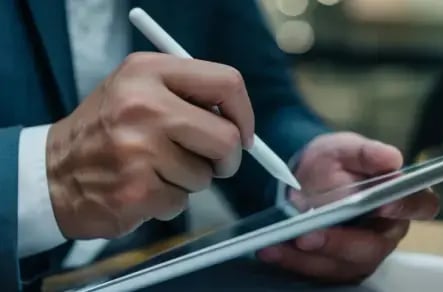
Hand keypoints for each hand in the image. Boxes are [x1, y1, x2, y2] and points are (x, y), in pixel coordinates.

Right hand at [47, 52, 253, 238]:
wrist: (52, 172)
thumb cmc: (105, 130)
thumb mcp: (137, 89)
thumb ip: (188, 96)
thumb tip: (239, 122)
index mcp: (148, 72)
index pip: (225, 83)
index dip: (243, 113)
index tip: (243, 132)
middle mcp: (144, 106)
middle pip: (227, 138)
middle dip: (227, 159)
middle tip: (214, 163)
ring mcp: (140, 150)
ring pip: (205, 176)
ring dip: (189, 180)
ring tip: (154, 170)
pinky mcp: (137, 190)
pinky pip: (182, 201)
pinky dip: (169, 200)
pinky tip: (141, 188)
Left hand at [258, 132, 438, 283]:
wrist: (305, 179)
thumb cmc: (332, 164)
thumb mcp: (344, 149)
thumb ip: (366, 153)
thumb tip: (392, 158)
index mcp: (398, 198)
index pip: (419, 204)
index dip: (407, 206)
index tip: (384, 202)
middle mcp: (383, 230)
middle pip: (373, 247)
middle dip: (340, 243)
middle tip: (308, 234)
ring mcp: (360, 252)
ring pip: (342, 265)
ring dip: (307, 257)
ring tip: (277, 244)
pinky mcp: (336, 264)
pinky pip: (317, 270)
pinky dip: (292, 261)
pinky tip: (271, 249)